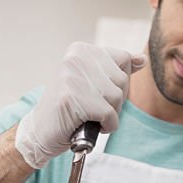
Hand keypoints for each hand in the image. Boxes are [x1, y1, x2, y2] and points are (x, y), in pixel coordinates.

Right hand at [15, 43, 146, 168]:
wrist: (40, 132)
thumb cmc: (68, 108)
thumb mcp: (91, 81)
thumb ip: (115, 68)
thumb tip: (142, 59)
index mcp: (80, 50)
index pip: (123, 60)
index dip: (117, 84)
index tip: (97, 93)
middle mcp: (75, 59)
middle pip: (122, 79)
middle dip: (115, 101)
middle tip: (92, 108)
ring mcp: (72, 78)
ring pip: (116, 97)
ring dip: (110, 114)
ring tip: (90, 117)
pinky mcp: (72, 99)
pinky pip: (108, 114)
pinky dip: (105, 126)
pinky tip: (90, 126)